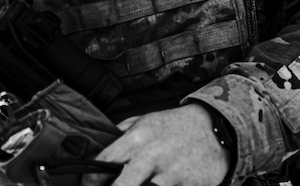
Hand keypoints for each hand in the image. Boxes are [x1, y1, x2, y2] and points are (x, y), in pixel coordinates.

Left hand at [84, 104, 231, 185]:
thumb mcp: (146, 119)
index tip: (85, 185)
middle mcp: (151, 155)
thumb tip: (102, 145)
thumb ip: (122, 132)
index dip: (90, 178)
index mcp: (137, 137)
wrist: (214, 128)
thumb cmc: (176, 126)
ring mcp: (169, 174)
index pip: (105, 160)